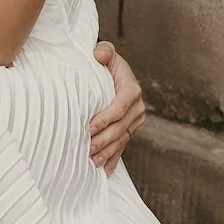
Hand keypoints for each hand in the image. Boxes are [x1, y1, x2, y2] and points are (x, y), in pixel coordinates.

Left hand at [91, 40, 144, 173]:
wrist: (111, 74)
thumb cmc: (104, 62)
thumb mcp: (106, 52)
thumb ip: (104, 51)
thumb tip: (99, 55)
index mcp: (132, 89)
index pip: (119, 107)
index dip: (105, 118)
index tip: (89, 127)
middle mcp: (136, 108)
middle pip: (120, 128)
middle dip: (104, 140)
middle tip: (87, 149)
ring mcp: (133, 121)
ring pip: (121, 140)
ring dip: (107, 153)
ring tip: (93, 163)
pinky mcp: (128, 131)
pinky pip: (121, 147)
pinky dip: (112, 160)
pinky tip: (103, 172)